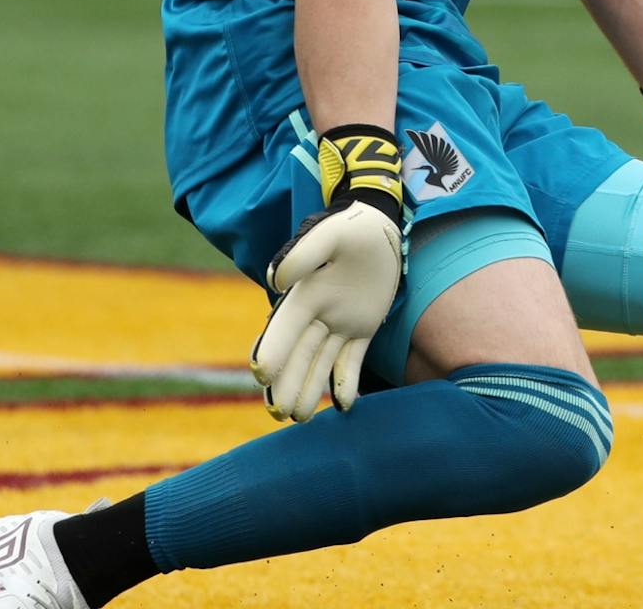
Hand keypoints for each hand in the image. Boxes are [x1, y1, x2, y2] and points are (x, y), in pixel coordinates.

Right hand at [250, 200, 402, 420]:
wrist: (381, 226)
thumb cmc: (352, 226)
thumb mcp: (328, 235)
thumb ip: (303, 254)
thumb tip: (277, 280)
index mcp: (304, 294)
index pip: (284, 327)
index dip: (273, 350)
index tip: (262, 374)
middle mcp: (318, 314)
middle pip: (298, 354)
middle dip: (286, 382)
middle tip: (279, 411)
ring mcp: (339, 324)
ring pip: (320, 363)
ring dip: (309, 389)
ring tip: (299, 416)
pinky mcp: (362, 329)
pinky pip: (352, 360)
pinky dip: (347, 381)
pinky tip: (344, 405)